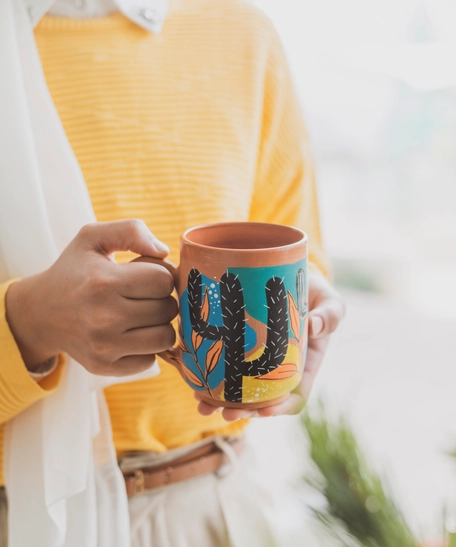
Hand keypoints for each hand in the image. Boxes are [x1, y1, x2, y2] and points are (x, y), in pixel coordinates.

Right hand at [6, 220, 177, 376]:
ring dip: (158, 325)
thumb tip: (164, 251)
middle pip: (168, 309)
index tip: (146, 275)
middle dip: (161, 299)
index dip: (162, 274)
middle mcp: (104, 317)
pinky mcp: (104, 367)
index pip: (164, 280)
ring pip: (165, 338)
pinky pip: (151, 361)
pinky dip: (146, 348)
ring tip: (139, 315)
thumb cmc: (74, 271)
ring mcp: (104, 346)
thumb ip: (131, 231)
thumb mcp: (93, 237)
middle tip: (141, 296)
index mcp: (104, 282)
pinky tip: (129, 334)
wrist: (39, 313)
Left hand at [196, 270, 344, 420]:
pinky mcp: (240, 349)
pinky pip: (225, 369)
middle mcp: (280, 369)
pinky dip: (210, 380)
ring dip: (222, 403)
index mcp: (304, 364)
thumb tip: (315, 326)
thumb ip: (329, 315)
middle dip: (245, 411)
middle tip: (226, 413)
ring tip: (203, 408)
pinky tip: (195, 385)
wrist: (288, 277)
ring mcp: (259, 361)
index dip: (280, 408)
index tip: (265, 411)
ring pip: (240, 391)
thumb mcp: (329, 302)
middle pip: (263, 400)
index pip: (294, 396)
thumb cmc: (315, 293)